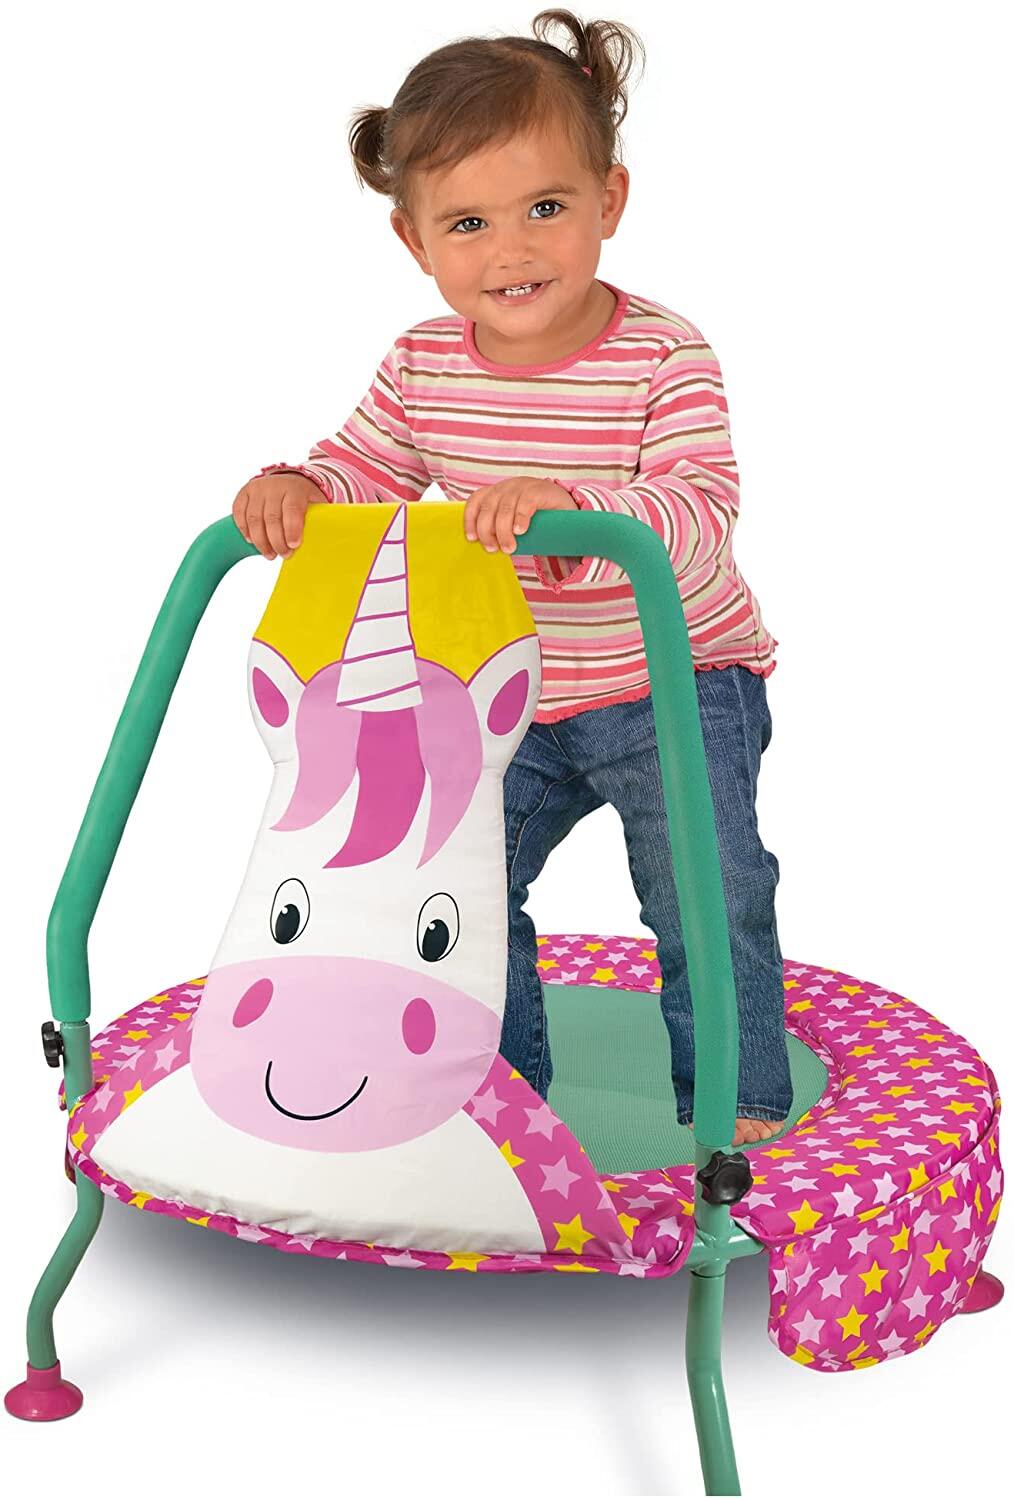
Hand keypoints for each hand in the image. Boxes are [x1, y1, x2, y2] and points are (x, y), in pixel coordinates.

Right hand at [232, 474, 321, 559]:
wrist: (289, 480)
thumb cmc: (304, 498)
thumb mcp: (316, 504)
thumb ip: (316, 519)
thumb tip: (319, 542)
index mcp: (294, 489)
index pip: (292, 510)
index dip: (292, 530)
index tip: (294, 546)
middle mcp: (274, 486)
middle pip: (271, 517)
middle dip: (277, 541)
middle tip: (283, 554)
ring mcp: (257, 488)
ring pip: (254, 518)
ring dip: (260, 541)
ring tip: (269, 554)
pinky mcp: (244, 492)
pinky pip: (239, 513)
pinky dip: (244, 529)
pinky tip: (252, 541)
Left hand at [463, 478, 577, 554]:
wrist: (567, 509)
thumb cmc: (537, 520)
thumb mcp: (513, 523)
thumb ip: (500, 529)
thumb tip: (486, 547)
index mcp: (497, 492)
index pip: (476, 501)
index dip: (470, 520)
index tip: (472, 538)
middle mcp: (507, 486)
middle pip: (488, 507)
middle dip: (487, 531)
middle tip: (493, 549)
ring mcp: (523, 486)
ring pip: (505, 508)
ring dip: (504, 531)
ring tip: (509, 548)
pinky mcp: (539, 490)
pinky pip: (525, 503)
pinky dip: (520, 518)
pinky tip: (521, 531)